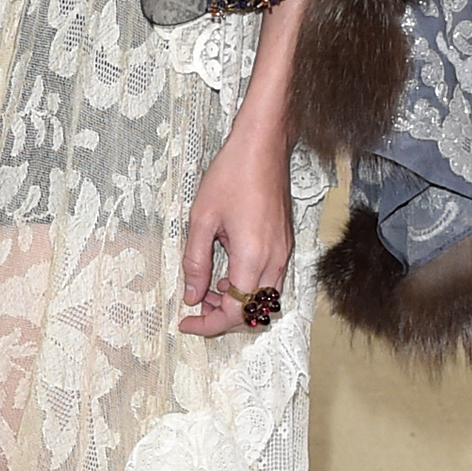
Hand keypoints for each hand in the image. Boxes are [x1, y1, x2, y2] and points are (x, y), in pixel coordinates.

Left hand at [180, 124, 291, 338]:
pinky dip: (248, 287)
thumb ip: (195, 262)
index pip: (236, 312)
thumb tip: (191, 296)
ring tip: (207, 288)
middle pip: (255, 313)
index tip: (186, 322)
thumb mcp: (201, 218)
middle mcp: (275, 259)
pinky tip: (226, 272)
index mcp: (253, 256)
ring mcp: (284, 252)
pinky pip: (269, 280)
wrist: (263, 145)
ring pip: (264, 299)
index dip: (209, 325)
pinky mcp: (285, 243)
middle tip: (195, 305)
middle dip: (223, 317)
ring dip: (237, 303)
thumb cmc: (232, 174)